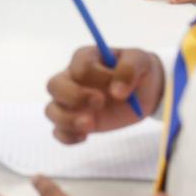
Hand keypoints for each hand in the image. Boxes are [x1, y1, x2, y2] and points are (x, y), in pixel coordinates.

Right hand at [46, 47, 163, 144]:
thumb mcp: (141, 61)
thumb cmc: (138, 71)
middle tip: (100, 104)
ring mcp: (71, 101)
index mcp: (86, 58)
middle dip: (73, 97)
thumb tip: (116, 91)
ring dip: (67, 119)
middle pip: (54, 86)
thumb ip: (129, 70)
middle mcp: (72, 78)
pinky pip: (58, 131)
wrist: (145, 90)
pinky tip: (85, 137)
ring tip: (90, 125)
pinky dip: (67, 137)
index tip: (117, 90)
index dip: (97, 78)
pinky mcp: (75, 121)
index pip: (80, 67)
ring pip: (51, 110)